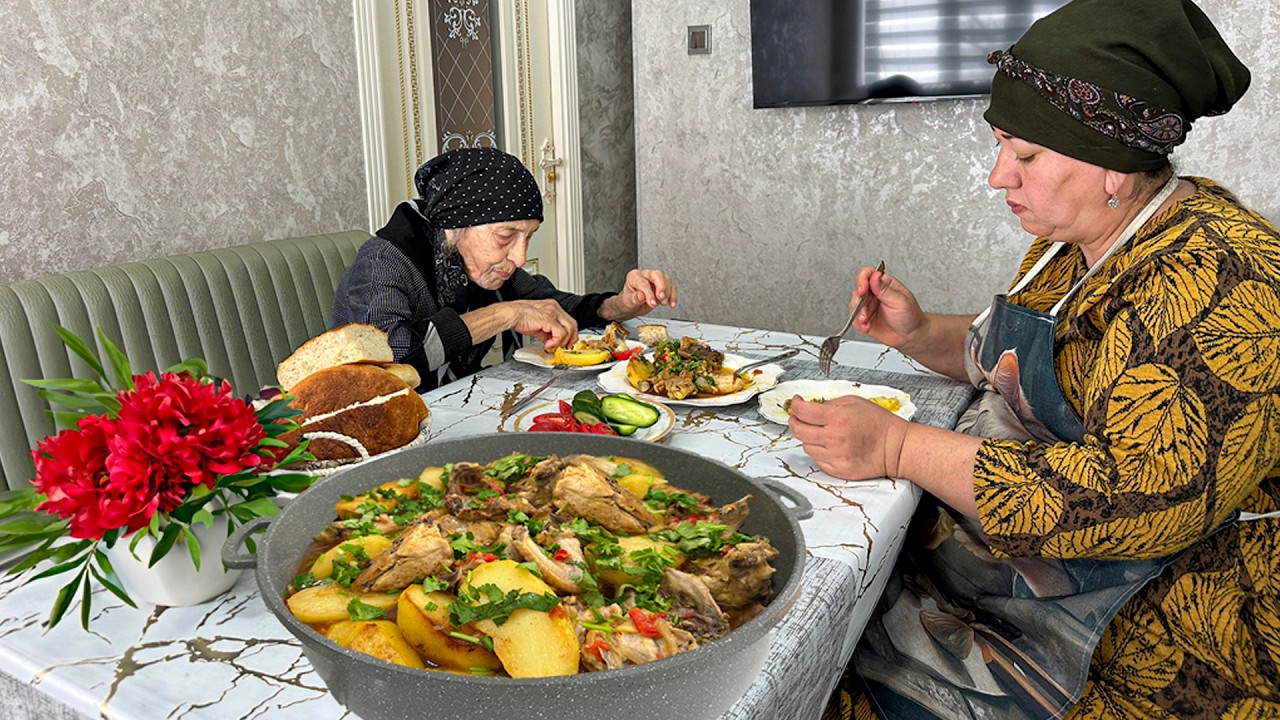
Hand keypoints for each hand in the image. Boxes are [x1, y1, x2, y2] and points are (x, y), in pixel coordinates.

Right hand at [506, 299, 579, 350]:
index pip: (569, 321)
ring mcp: (552, 312)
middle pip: (572, 324)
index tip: (567, 343)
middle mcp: (554, 308)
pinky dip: (556, 341)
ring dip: (563, 341)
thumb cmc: (520, 318)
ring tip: (553, 347)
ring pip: (569, 329)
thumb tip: (553, 343)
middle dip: (571, 339)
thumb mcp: (538, 326)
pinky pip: (560, 333)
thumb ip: (548, 334)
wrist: (510, 314)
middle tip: (565, 347)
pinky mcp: (548, 319)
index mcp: (553, 307)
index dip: (570, 334)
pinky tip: (548, 344)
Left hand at [600, 269, 677, 319]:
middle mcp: (646, 275)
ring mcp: (655, 280)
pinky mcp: (663, 286)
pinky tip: (671, 303)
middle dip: (661, 287)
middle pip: (658, 275)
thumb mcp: (627, 302)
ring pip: (667, 279)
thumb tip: (640, 296)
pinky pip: (672, 287)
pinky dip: (673, 296)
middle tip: (661, 298)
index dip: (649, 293)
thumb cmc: (628, 301)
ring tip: (664, 303)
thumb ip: (634, 298)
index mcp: (634, 276)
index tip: (651, 303)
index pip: (644, 282)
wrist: (631, 307)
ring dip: (668, 292)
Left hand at [788, 395, 907, 480]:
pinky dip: (820, 452)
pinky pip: (818, 460)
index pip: (803, 412)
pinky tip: (832, 446)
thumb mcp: (854, 402)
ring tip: (824, 433)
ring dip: (810, 438)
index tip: (796, 403)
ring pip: (806, 447)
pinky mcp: (838, 470)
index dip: (795, 406)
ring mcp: (836, 456)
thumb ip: (829, 404)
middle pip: (798, 431)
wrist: (896, 448)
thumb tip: (808, 407)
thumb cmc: (878, 424)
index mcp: (837, 417)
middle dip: (795, 422)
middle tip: (799, 417)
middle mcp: (834, 438)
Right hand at [848, 267, 926, 352]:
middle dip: (859, 302)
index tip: (862, 289)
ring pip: (854, 304)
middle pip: (858, 290)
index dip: (862, 279)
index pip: (868, 274)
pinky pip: (854, 318)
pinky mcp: (864, 318)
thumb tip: (875, 276)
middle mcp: (875, 293)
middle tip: (865, 312)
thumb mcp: (900, 301)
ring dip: (859, 314)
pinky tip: (867, 326)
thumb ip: (885, 289)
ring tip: (867, 321)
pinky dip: (859, 323)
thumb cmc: (910, 316)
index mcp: (884, 283)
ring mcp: (869, 305)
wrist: (910, 336)